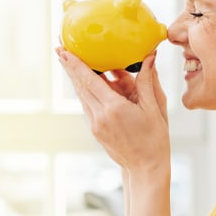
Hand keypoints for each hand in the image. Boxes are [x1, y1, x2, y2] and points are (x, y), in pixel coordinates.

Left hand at [55, 46, 169, 173]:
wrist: (146, 168)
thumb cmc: (155, 140)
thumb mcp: (155, 108)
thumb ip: (148, 81)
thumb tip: (149, 58)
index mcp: (114, 109)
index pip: (90, 80)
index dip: (75, 64)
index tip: (63, 50)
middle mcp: (100, 116)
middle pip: (80, 85)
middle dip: (70, 66)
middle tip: (60, 47)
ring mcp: (95, 124)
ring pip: (83, 95)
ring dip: (77, 77)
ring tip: (70, 60)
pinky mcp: (95, 129)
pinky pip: (88, 104)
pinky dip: (87, 90)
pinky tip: (89, 82)